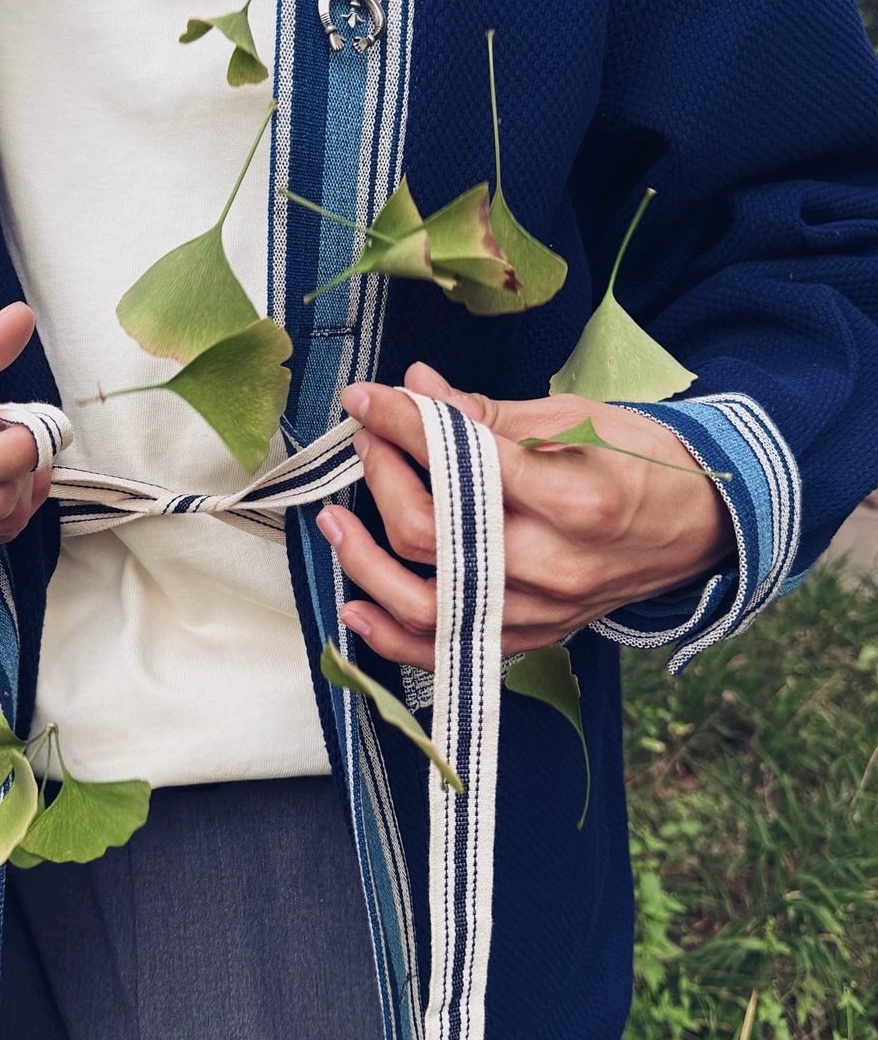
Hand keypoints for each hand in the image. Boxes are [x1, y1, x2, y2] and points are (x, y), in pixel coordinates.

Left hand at [316, 363, 735, 668]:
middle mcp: (555, 564)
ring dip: (364, 561)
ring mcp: (543, 610)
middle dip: (382, 478)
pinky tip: (357, 607)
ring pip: (428, 602)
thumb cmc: (643, 461)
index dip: (401, 426)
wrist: (705, 525)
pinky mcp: (536, 636)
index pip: (461, 463)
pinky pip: (450, 649)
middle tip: (365, 439)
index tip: (365, 399)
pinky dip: (394, 636)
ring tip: (334, 518)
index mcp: (574, 497)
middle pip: (434, 532)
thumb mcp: (578, 418)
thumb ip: (488, 414)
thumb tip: (416, 390)